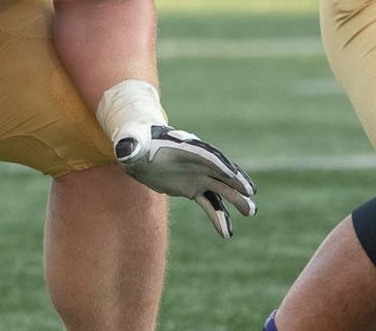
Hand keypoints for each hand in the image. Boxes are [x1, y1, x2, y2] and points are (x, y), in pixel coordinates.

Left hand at [115, 125, 255, 237]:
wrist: (138, 150)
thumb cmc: (135, 142)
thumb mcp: (130, 143)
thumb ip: (129, 146)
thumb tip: (123, 151)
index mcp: (184, 146)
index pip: (205, 154)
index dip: (218, 163)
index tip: (233, 174)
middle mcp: (196, 160)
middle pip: (220, 170)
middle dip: (235, 181)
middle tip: (250, 194)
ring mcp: (197, 174)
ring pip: (220, 188)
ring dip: (235, 200)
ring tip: (251, 212)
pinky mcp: (193, 187)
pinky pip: (209, 203)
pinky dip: (218, 216)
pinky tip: (227, 233)